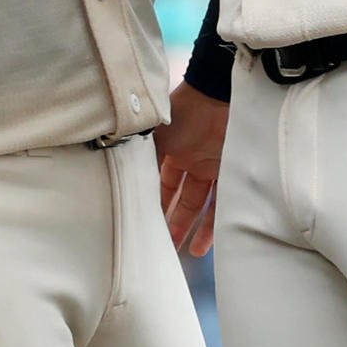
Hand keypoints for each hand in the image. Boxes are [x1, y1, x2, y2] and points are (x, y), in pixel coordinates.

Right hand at [154, 82, 227, 256]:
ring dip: (197, 228)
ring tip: (192, 253)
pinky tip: (212, 240)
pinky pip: (224, 201)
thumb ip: (142, 153)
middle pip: (182, 198)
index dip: (156, 204)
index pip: (161, 184)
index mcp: (172, 150)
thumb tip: (115, 165)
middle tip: (167, 247)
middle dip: (174, 222)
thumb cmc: (184, 109)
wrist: (218, 94)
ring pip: (203, 204)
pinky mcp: (232, 170)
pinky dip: (218, 221)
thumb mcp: (156, 134)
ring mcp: (213, 166)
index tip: (148, 226)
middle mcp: (192, 160)